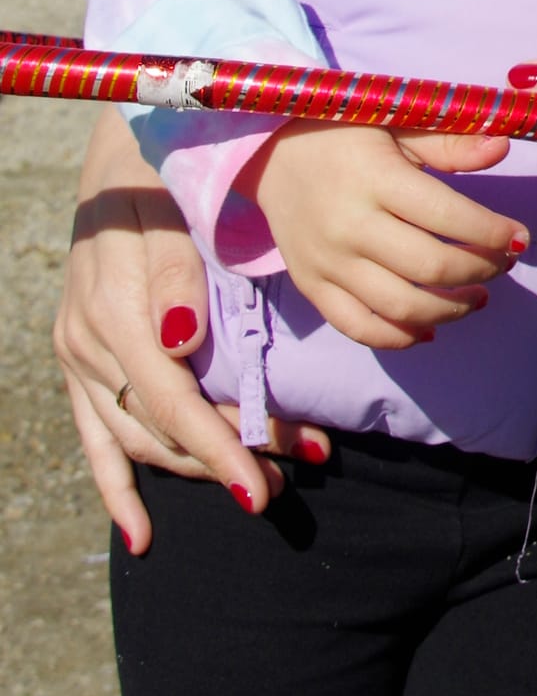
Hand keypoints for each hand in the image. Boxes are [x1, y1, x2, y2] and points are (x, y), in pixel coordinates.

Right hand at [55, 106, 320, 543]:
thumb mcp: (169, 209)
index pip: (175, 402)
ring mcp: (78, 358)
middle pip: (164, 428)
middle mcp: (89, 343)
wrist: (117, 159)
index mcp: (115, 311)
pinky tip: (143, 536)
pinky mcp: (78, 364)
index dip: (221, 448)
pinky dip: (116, 489)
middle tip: (299, 469)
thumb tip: (179, 339)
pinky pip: (93, 439)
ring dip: (199, 469)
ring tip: (268, 482)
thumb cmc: (159, 179)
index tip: (268, 484)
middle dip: (230, 457)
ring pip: (139, 440)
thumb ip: (174, 272)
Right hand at [246, 121, 524, 351]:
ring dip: (452, 309)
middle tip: (503, 263)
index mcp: (376, 179)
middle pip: (430, 268)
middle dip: (481, 271)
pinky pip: (359, 327)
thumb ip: (449, 142)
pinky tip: (431, 328)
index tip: (520, 237)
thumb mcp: (397, 121)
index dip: (494, 233)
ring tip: (478, 297)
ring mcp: (328, 263)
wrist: (270, 151)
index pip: (448, 217)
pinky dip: (400, 338)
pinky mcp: (311, 286)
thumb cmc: (346, 132)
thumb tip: (502, 148)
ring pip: (401, 307)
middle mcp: (350, 226)